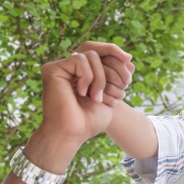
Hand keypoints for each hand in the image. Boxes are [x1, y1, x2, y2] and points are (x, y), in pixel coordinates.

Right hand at [35, 42, 133, 169]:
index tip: (131, 63)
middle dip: (115, 65)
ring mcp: (61, 68)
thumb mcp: (110, 97)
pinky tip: (83, 93)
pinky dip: (88, 77)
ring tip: (97, 98)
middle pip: (96, 50)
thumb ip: (117, 78)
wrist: (72, 133)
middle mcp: (70, 69)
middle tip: (125, 83)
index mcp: (82, 74)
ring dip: (101, 78)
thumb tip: (130, 60)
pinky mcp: (52, 69)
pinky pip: (80, 60)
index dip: (115, 53)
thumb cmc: (89, 121)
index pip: (100, 53)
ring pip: (90, 55)